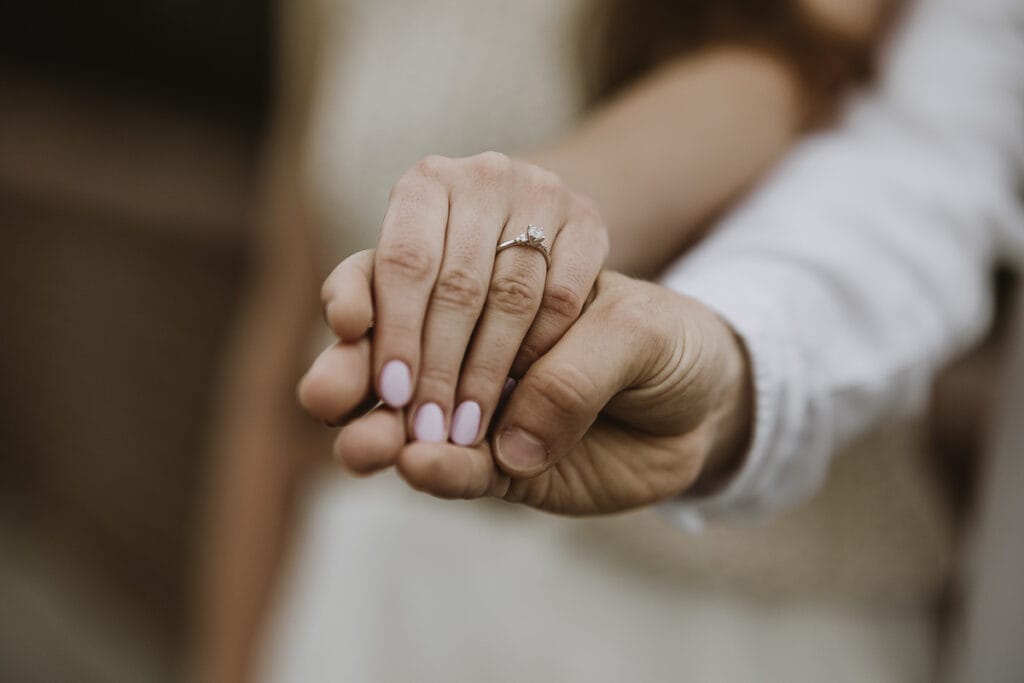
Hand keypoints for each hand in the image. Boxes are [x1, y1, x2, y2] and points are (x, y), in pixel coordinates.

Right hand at [300, 269, 751, 514]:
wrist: (703, 400)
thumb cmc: (663, 339)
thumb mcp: (635, 331)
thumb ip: (574, 374)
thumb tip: (507, 442)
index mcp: (484, 277)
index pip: (404, 274)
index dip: (367, 295)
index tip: (349, 319)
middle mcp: (463, 338)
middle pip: (384, 352)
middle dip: (352, 371)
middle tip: (324, 394)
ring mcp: (472, 405)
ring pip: (403, 419)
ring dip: (373, 430)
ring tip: (359, 447)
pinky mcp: (496, 466)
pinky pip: (459, 472)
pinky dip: (439, 472)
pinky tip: (417, 468)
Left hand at [326, 152, 607, 446]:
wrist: (545, 240)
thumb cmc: (456, 280)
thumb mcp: (403, 295)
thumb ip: (366, 340)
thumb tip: (318, 397)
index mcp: (427, 183)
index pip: (403, 262)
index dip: (395, 331)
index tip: (390, 393)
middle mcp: (483, 176)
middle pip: (457, 285)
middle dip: (436, 368)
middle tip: (424, 433)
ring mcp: (542, 194)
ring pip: (512, 297)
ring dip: (487, 374)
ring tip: (466, 432)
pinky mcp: (589, 222)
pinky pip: (563, 298)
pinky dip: (541, 350)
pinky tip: (522, 393)